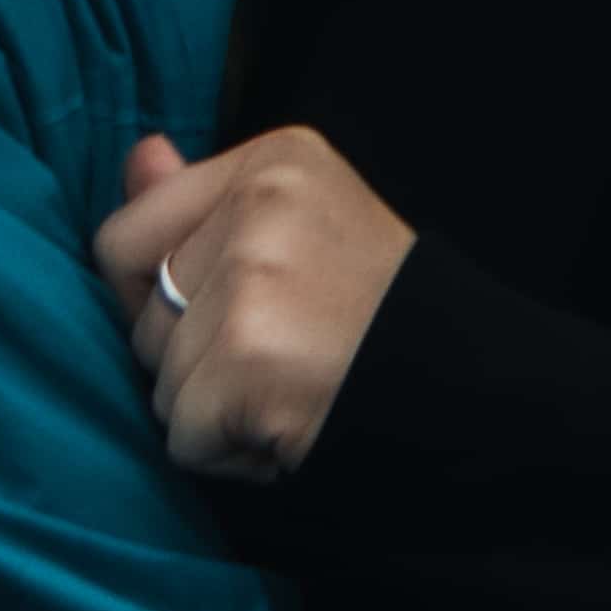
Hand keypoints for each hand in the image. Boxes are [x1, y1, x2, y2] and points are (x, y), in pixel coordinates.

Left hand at [86, 129, 413, 482]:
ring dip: (216, 410)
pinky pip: (183, 435)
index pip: (130, 234)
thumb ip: (202, 201)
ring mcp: (253, 279)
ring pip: (161, 380)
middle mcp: (260, 205)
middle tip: (287, 354)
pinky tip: (292, 425)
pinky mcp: (249, 356)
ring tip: (295, 388)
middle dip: (197, 358)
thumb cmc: (384, 315)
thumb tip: (139, 156)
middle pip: (144, 316)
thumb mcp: (302, 225)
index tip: (233, 312)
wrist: (480, 383)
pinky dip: (231, 453)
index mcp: (276, 162)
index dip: (160, 297)